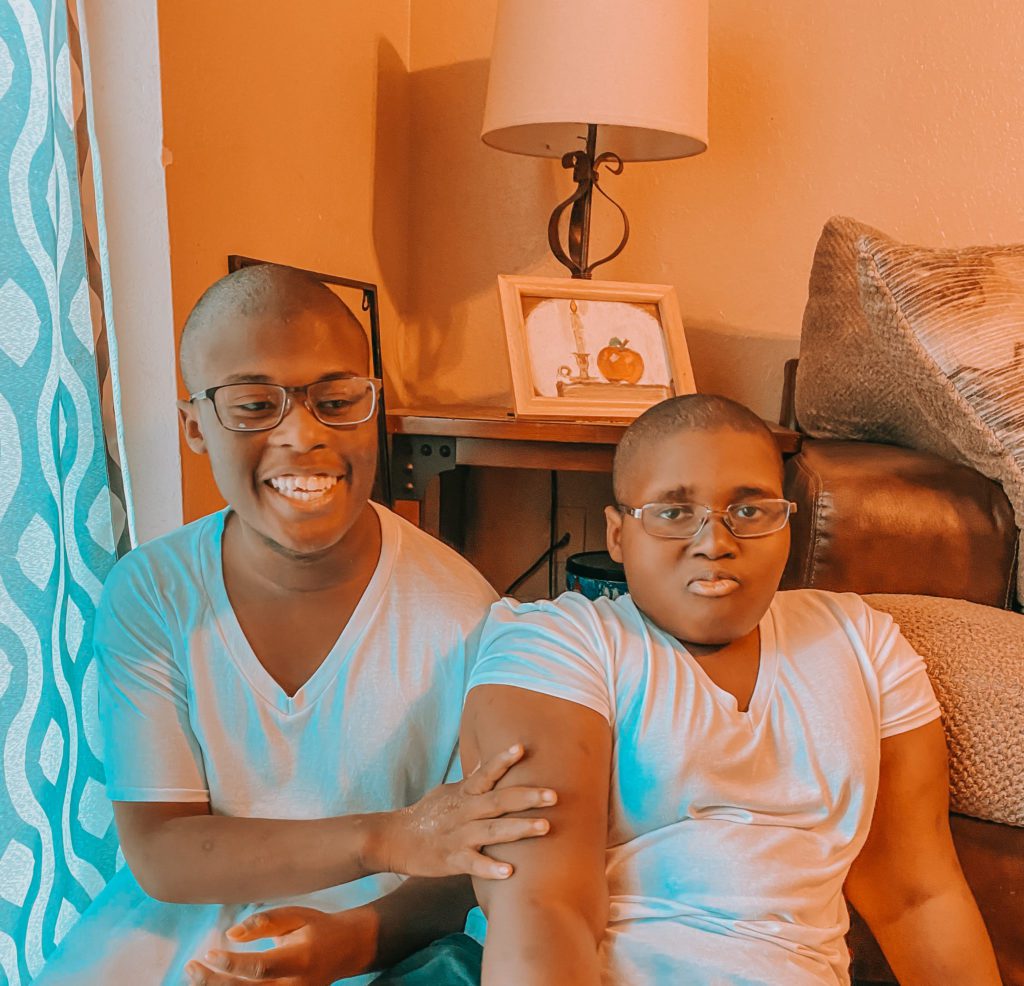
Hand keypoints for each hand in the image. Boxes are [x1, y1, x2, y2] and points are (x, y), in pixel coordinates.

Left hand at [184, 905, 373, 985]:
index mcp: (300, 959)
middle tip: (191, 967)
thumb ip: (266, 922)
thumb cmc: (317, 928)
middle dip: (214, 983)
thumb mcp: (297, 915)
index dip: (232, 964)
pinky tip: (216, 984)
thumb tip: (231, 935)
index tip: (209, 953)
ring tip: (196, 978)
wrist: (346, 950)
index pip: (261, 968)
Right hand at [382, 743, 556, 879]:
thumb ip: (471, 781)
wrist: (394, 839)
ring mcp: (458, 835)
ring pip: (492, 831)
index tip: (522, 747)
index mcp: (464, 794)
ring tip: (545, 827)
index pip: (485, 773)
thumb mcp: (448, 792)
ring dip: (519, 829)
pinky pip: (474, 864)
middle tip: (554, 795)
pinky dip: (490, 868)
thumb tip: (488, 763)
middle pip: (498, 801)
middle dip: (527, 797)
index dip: (502, 760)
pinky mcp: (452, 860)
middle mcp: (463, 811)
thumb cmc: (426, 815)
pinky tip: (509, 872)